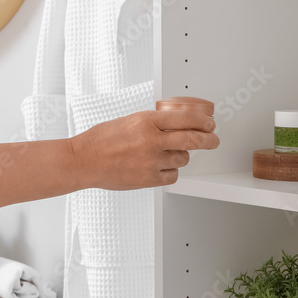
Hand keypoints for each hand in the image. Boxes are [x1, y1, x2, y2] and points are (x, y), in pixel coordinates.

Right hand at [68, 110, 218, 190]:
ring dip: (181, 156)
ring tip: (169, 154)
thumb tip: (172, 126)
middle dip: (209, 140)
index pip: (186, 119)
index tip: (209, 123)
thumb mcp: (128, 121)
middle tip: (213, 140)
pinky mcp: (149, 178)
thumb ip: (151, 124)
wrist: (84, 160)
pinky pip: (172, 175)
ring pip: (182, 159)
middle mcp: (151, 140)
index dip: (203, 122)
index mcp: (146, 121)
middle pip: (193, 140)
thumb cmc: (100, 140)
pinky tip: (161, 167)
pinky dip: (170, 171)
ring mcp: (151, 161)